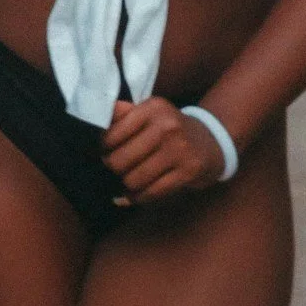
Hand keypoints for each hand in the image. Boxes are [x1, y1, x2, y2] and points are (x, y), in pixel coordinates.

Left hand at [102, 97, 228, 207]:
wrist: (211, 141)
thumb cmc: (169, 128)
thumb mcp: (149, 112)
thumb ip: (122, 113)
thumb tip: (93, 119)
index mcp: (152, 108)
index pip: (111, 135)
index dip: (103, 148)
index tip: (106, 152)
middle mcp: (166, 125)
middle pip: (119, 161)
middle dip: (114, 168)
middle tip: (117, 168)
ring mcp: (179, 149)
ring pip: (133, 179)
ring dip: (127, 185)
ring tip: (129, 179)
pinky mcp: (188, 171)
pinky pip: (152, 192)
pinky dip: (139, 197)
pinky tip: (136, 195)